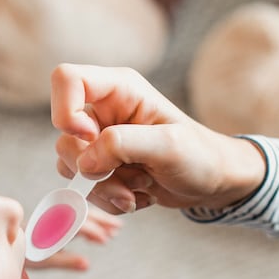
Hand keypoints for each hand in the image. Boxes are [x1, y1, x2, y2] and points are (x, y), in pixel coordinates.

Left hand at [25, 206, 121, 270]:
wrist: (9, 243)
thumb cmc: (25, 254)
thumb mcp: (45, 260)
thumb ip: (66, 261)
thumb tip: (88, 264)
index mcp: (52, 226)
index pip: (75, 224)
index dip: (91, 230)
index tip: (105, 239)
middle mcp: (55, 216)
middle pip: (82, 213)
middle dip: (101, 220)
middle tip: (118, 228)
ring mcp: (57, 215)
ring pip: (81, 213)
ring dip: (99, 220)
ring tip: (115, 229)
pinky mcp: (57, 217)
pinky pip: (77, 215)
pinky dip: (90, 221)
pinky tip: (99, 232)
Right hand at [49, 64, 265, 213]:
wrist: (213, 182)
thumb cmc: (199, 155)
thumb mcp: (167, 145)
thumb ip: (122, 145)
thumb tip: (84, 164)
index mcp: (118, 89)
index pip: (66, 80)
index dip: (66, 111)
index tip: (90, 138)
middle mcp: (103, 111)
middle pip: (64, 136)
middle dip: (93, 168)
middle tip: (130, 178)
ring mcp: (100, 140)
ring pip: (72, 167)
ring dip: (104, 188)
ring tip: (141, 188)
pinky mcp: (102, 167)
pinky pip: (84, 187)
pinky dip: (109, 199)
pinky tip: (139, 195)